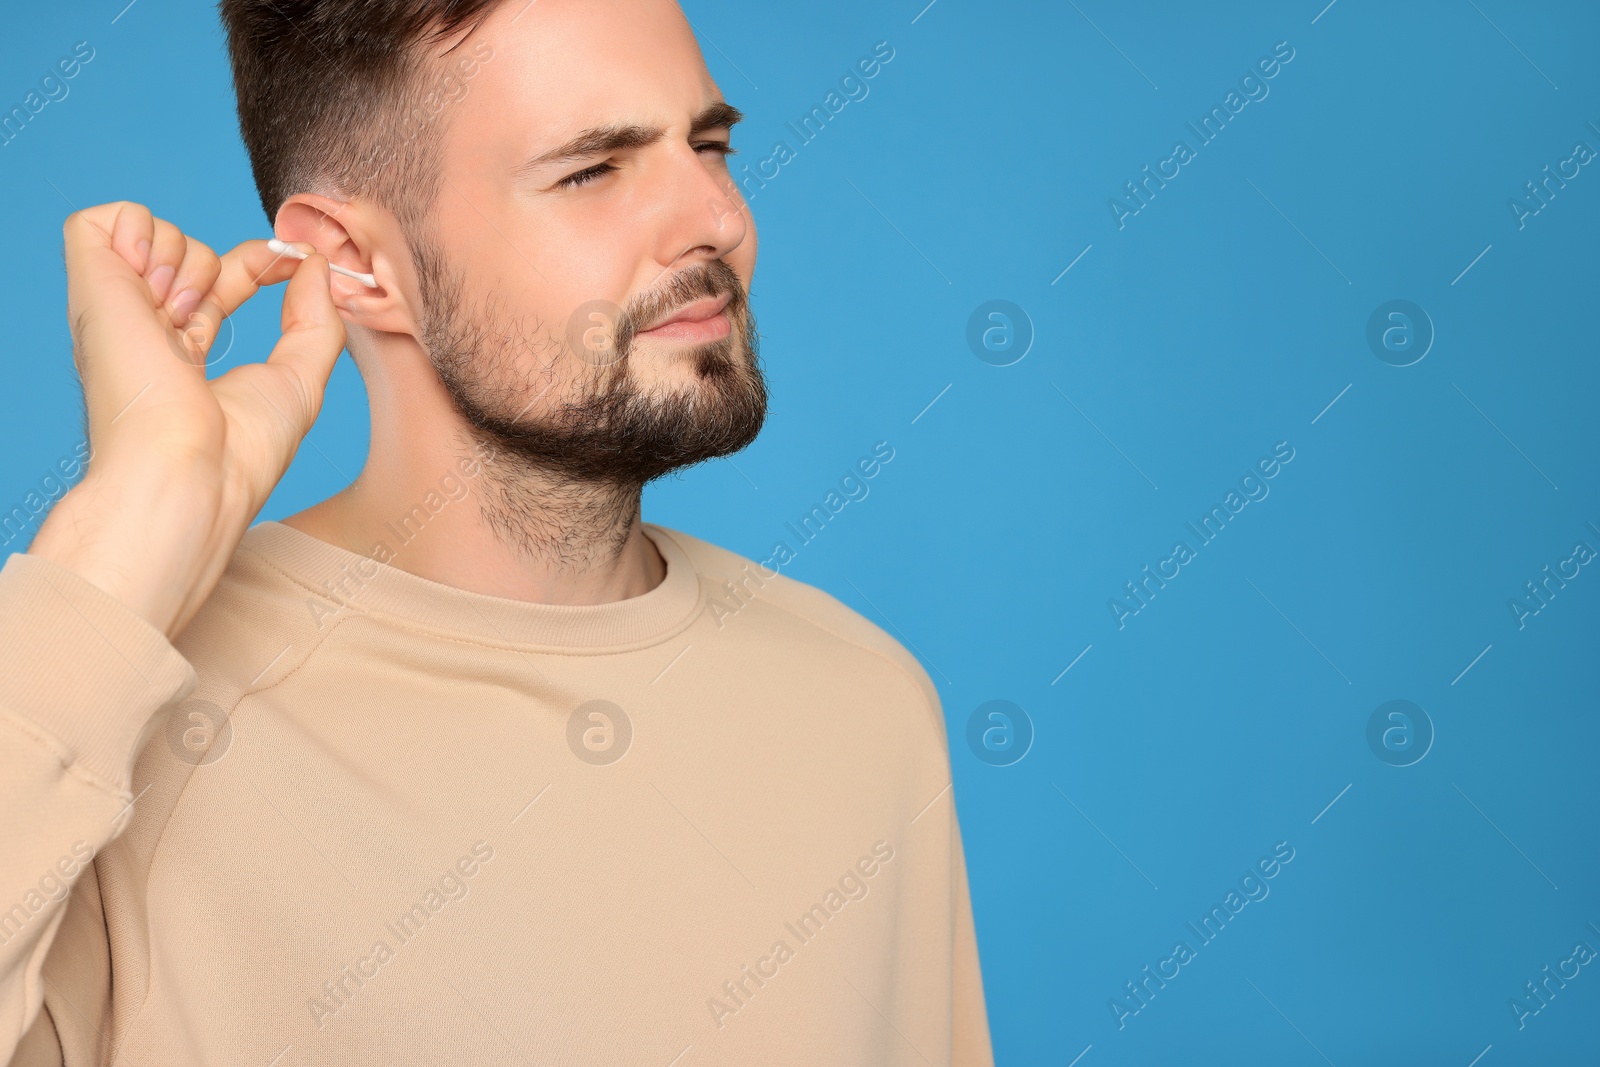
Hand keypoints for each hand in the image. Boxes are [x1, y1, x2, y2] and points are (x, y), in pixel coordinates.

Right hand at [29, 201, 347, 639]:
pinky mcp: (91, 290)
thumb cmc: (240, 449)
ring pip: (154, 233)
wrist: (188, 471)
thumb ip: (315, 321)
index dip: (261, 262)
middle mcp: (145, 331)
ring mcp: (116, 310)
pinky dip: (138, 231)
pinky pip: (101, 219)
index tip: (295, 261)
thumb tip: (315, 266)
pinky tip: (152, 279)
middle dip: (229, 263)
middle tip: (228, 306)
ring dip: (186, 259)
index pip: (222, 281)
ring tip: (178, 311)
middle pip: (193, 255)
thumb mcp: (301, 380)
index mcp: (185, 356)